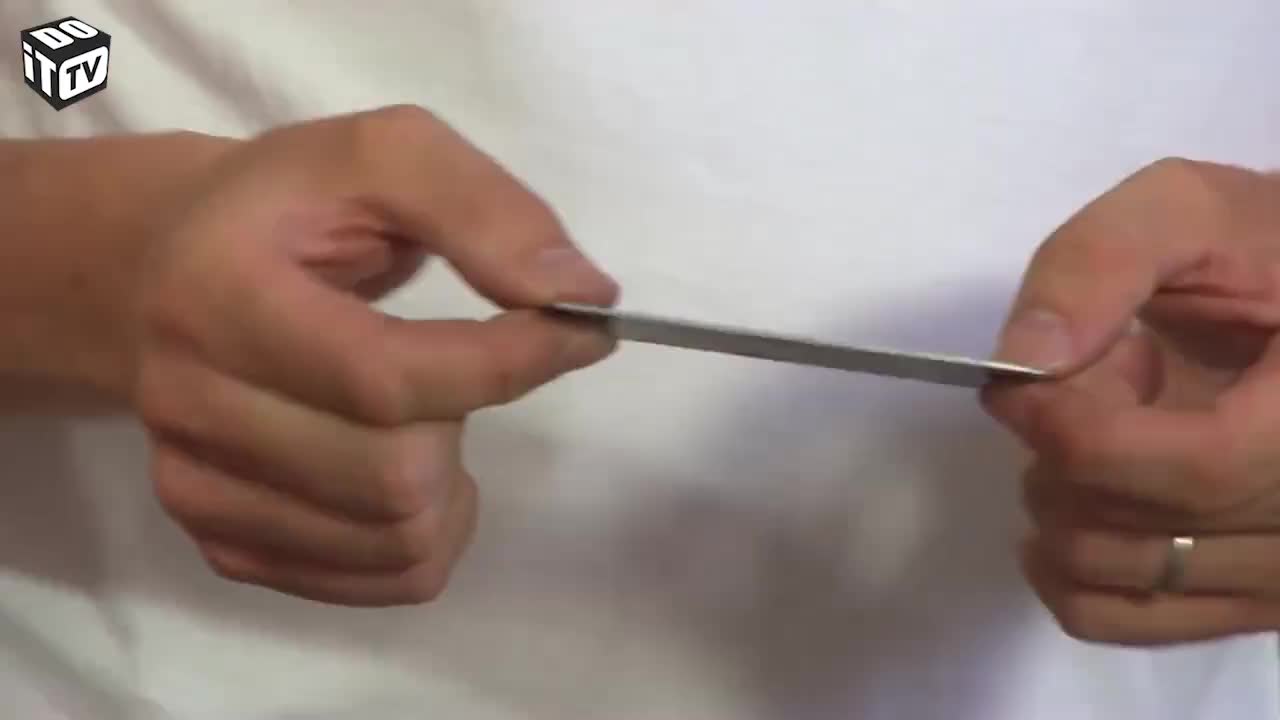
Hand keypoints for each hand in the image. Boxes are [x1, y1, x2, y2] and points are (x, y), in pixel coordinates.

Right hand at [130, 106, 618, 605]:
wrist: (168, 271)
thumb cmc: (291, 210)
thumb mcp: (384, 157)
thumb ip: (481, 208)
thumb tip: (578, 293)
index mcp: (216, 294)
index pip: (385, 377)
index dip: (508, 364)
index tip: (578, 329)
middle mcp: (187, 405)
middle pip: (395, 476)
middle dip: (467, 419)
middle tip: (461, 367)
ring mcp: (196, 487)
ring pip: (397, 538)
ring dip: (453, 480)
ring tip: (428, 415)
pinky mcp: (223, 544)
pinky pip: (381, 581)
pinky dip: (430, 533)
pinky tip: (410, 470)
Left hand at [983, 158, 1279, 644]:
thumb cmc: (1265, 250)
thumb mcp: (1189, 213)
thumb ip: (1102, 264)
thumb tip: (1024, 358)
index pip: (1190, 470)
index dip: (1072, 429)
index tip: (1016, 383)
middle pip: (1136, 529)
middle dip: (1064, 450)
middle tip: (1100, 376)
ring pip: (1114, 580)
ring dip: (1064, 498)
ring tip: (1113, 424)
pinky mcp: (1252, 599)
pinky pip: (1122, 619)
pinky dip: (1067, 567)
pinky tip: (1079, 498)